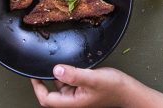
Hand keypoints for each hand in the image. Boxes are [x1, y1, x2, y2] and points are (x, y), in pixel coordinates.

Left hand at [31, 64, 162, 107]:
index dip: (37, 87)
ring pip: (61, 84)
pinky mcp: (83, 88)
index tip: (32, 74)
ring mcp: (78, 94)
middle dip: (49, 76)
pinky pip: (70, 80)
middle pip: (52, 91)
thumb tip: (56, 69)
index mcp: (72, 103)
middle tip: (47, 60)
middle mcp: (73, 100)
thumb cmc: (114, 87)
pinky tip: (73, 63)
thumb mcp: (93, 78)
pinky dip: (68, 72)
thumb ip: (74, 74)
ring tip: (62, 59)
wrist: (129, 90)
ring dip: (60, 73)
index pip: (47, 100)